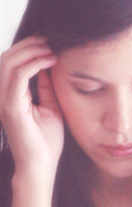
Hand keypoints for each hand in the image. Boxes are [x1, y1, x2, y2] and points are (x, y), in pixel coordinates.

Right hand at [0, 36, 63, 177]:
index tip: (49, 44)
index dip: (27, 48)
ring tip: (50, 49)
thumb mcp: (50, 106)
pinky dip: (34, 64)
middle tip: (50, 40)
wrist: (40, 166)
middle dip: (28, 44)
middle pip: (6, 57)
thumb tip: (48, 65)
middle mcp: (1, 95)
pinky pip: (18, 76)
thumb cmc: (45, 141)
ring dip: (31, 50)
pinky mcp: (10, 106)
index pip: (10, 63)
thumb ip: (46, 86)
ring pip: (7, 62)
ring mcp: (3, 100)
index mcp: (8, 95)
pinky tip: (50, 61)